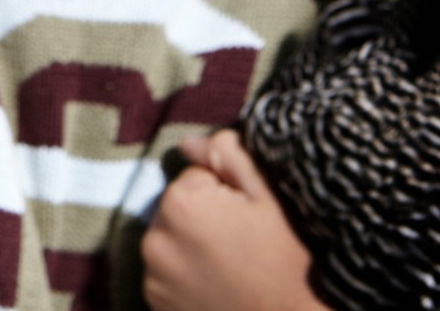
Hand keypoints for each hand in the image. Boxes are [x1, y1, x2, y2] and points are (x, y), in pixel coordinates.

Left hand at [140, 130, 327, 310]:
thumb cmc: (287, 262)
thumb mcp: (267, 197)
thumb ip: (226, 155)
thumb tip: (188, 143)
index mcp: (179, 203)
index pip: (196, 177)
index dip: (226, 193)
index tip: (248, 218)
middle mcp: (155, 239)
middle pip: (179, 210)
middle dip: (205, 219)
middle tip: (243, 244)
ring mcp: (152, 277)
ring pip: (172, 242)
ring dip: (192, 247)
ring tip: (231, 267)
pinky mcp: (155, 304)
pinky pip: (166, 275)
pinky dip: (185, 277)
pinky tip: (217, 286)